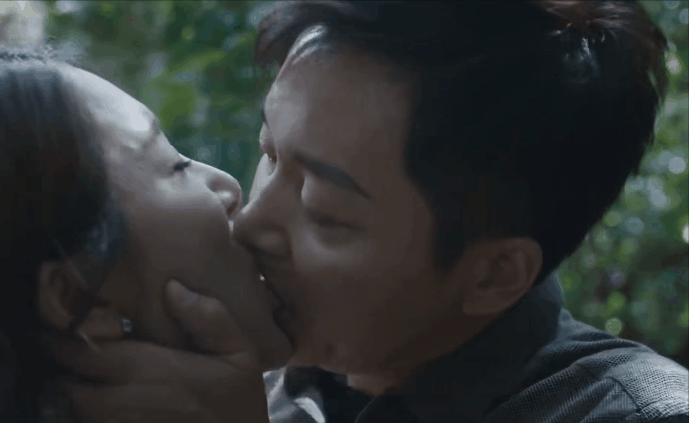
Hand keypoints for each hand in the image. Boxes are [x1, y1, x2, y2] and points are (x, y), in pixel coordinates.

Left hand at [52, 280, 269, 422]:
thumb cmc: (240, 398)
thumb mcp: (242, 351)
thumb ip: (210, 318)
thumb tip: (170, 287)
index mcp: (164, 373)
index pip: (98, 356)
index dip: (66, 343)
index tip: (52, 328)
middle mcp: (139, 403)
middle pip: (76, 390)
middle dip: (61, 370)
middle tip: (52, 347)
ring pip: (80, 412)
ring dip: (68, 394)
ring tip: (67, 373)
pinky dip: (84, 414)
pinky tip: (91, 400)